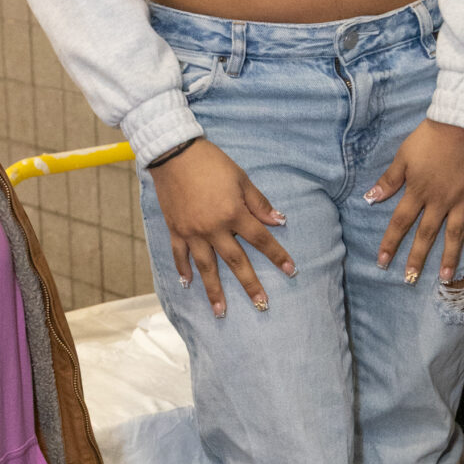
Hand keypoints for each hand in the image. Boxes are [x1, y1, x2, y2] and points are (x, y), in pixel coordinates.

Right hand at [149, 138, 294, 317]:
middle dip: (250, 284)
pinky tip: (188, 284)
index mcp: (233, 213)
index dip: (277, 254)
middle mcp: (214, 228)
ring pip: (206, 266)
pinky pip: (180, 254)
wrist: (173, 153)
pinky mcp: (176, 229)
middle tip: (262, 305)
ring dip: (214, 290)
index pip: (261, 239)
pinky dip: (183, 269)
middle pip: (236, 261)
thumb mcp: (240, 177)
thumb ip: (258, 202)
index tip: (291, 270)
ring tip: (221, 311)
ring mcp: (193, 231)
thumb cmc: (210, 162)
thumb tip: (278, 220)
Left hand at [366, 121, 463, 285]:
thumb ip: (389, 180)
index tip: (382, 263)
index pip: (400, 222)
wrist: (462, 120)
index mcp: (418, 191)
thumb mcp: (403, 155)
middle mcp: (440, 200)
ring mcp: (463, 198)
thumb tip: (369, 199)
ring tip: (445, 278)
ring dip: (450, 257)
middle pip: (426, 234)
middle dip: (416, 258)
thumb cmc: (430, 136)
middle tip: (409, 280)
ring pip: (455, 233)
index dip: (390, 243)